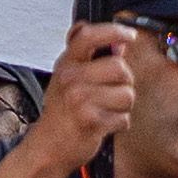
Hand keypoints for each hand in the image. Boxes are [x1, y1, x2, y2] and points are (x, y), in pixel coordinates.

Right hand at [35, 22, 142, 169]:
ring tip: (105, 109)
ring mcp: (79, 100)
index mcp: (66, 64)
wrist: (48, 146)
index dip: (114, 31)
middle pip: (120, 67)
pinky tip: (102, 124)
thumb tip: (120, 44)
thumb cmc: (61, 111)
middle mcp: (71, 79)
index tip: (129, 35)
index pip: (89, 36)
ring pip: (127, 94)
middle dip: (124, 82)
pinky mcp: (90, 121)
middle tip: (111, 91)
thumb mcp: (68, 77)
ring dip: (122, 106)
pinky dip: (118, 124)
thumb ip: (92, 58)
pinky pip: (123, 118)